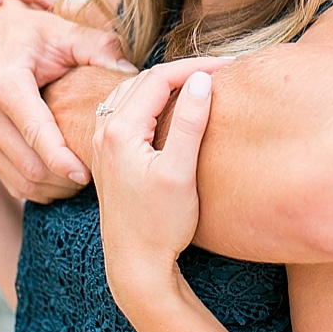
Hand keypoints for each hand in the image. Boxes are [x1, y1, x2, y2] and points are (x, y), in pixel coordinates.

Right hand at [0, 0, 132, 200]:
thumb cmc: (22, 31)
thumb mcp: (58, 30)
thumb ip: (97, 46)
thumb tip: (131, 72)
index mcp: (4, 83)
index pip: (37, 134)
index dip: (64, 160)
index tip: (90, 173)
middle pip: (31, 166)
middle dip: (68, 179)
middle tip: (101, 172)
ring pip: (22, 181)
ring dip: (56, 187)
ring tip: (85, 176)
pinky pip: (11, 181)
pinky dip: (40, 187)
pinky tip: (64, 176)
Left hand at [93, 62, 217, 312]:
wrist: (135, 265)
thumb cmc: (160, 224)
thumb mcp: (179, 172)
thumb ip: (189, 123)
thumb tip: (201, 80)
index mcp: (119, 130)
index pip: (159, 78)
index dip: (195, 67)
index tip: (230, 66)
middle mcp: (103, 131)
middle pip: (144, 81)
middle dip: (183, 71)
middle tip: (222, 71)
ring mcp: (102, 144)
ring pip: (133, 94)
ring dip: (166, 84)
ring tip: (201, 84)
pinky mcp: (108, 157)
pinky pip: (127, 112)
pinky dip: (151, 101)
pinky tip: (172, 108)